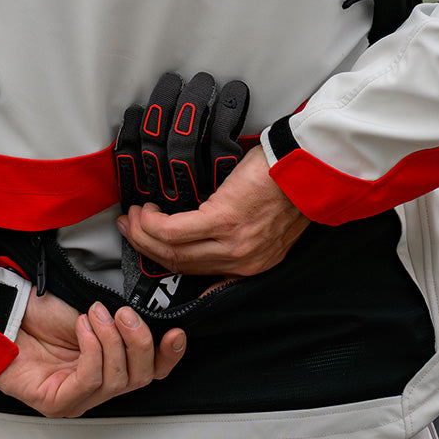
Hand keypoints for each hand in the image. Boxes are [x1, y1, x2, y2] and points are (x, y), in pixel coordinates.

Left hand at [0, 290, 185, 417]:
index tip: (175, 333)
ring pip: (118, 379)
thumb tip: (150, 314)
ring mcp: (78, 399)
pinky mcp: (57, 403)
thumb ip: (122, 320)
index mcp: (112, 365)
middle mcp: (98, 387)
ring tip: (94, 314)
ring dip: (111, 339)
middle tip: (123, 313)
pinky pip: (90, 380)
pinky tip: (83, 327)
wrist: (5, 314)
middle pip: (141, 378)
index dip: (169, 356)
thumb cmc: (43, 313)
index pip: (152, 372)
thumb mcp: (93, 310)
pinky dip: (92, 348)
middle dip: (139, 341)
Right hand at [117, 147, 309, 277]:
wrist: (308, 166)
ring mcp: (231, 244)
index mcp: (252, 264)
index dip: (165, 259)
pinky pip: (174, 231)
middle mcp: (241, 261)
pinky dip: (153, 223)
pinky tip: (146, 210)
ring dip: (144, 234)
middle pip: (179, 264)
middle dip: (146, 247)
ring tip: (133, 216)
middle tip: (129, 227)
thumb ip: (240, 235)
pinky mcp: (223, 220)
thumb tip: (208, 235)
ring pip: (171, 251)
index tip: (147, 246)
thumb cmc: (288, 183)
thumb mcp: (267, 221)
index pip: (199, 272)